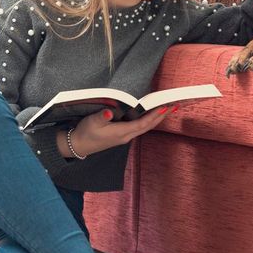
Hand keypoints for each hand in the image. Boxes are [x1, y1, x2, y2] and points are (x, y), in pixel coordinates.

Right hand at [61, 106, 177, 156]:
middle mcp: (126, 135)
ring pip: (145, 127)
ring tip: (166, 110)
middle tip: (174, 107)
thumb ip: (102, 116)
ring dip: (156, 119)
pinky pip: (139, 127)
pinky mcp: (121, 135)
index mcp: (122, 132)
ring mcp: (124, 136)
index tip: (165, 107)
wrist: (78, 146)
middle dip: (161, 116)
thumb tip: (110, 111)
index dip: (154, 115)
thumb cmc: (85, 133)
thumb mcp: (92, 122)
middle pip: (148, 126)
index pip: (143, 123)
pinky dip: (147, 120)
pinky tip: (150, 115)